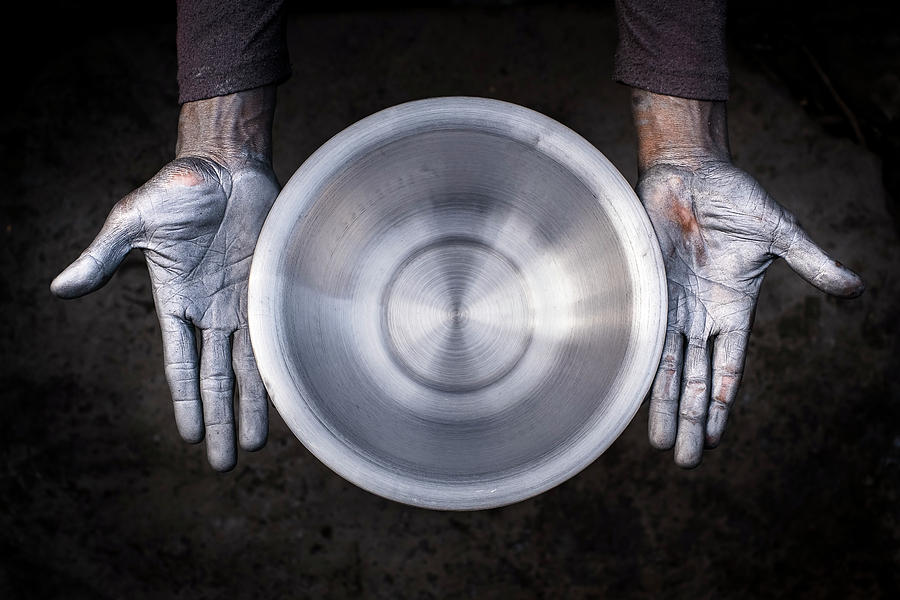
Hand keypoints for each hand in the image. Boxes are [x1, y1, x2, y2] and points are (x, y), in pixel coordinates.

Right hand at [51, 88, 278, 470]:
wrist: (225, 164)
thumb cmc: (176, 189)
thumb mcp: (131, 223)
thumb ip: (102, 259)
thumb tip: (59, 290)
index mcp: (175, 301)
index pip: (180, 364)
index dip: (185, 401)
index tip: (190, 438)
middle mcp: (210, 310)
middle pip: (215, 378)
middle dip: (220, 419)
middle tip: (225, 464)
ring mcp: (241, 301)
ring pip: (248, 365)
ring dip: (253, 405)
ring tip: (256, 445)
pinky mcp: (267, 287)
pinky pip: (274, 333)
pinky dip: (279, 363)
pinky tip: (287, 393)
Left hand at [631, 89, 863, 467]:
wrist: (690, 171)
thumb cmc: (736, 197)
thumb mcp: (780, 232)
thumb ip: (812, 263)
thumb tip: (855, 288)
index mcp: (735, 307)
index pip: (728, 367)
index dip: (722, 402)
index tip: (715, 438)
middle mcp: (701, 314)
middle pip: (697, 379)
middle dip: (692, 420)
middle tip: (685, 461)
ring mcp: (672, 304)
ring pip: (667, 366)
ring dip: (663, 405)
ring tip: (660, 443)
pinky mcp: (648, 289)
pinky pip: (643, 334)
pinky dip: (639, 364)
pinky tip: (631, 393)